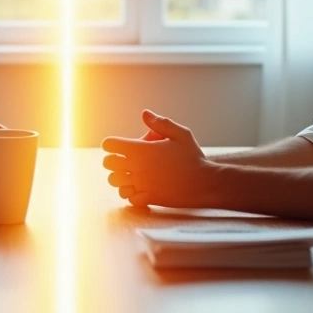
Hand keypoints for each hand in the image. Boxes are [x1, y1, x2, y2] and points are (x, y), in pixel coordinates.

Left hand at [101, 110, 218, 207]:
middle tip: (124, 160)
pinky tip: (140, 189)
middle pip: (108, 164)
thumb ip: (161, 123)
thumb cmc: (193, 157)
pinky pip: (128, 198)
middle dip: (112, 160)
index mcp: (142, 150)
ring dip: (120, 178)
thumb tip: (145, 114)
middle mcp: (137, 167)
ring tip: (131, 175)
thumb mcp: (181, 134)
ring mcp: (141, 184)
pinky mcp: (148, 199)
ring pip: (115, 182)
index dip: (112, 143)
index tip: (119, 145)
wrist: (205, 184)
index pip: (110, 145)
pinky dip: (131, 194)